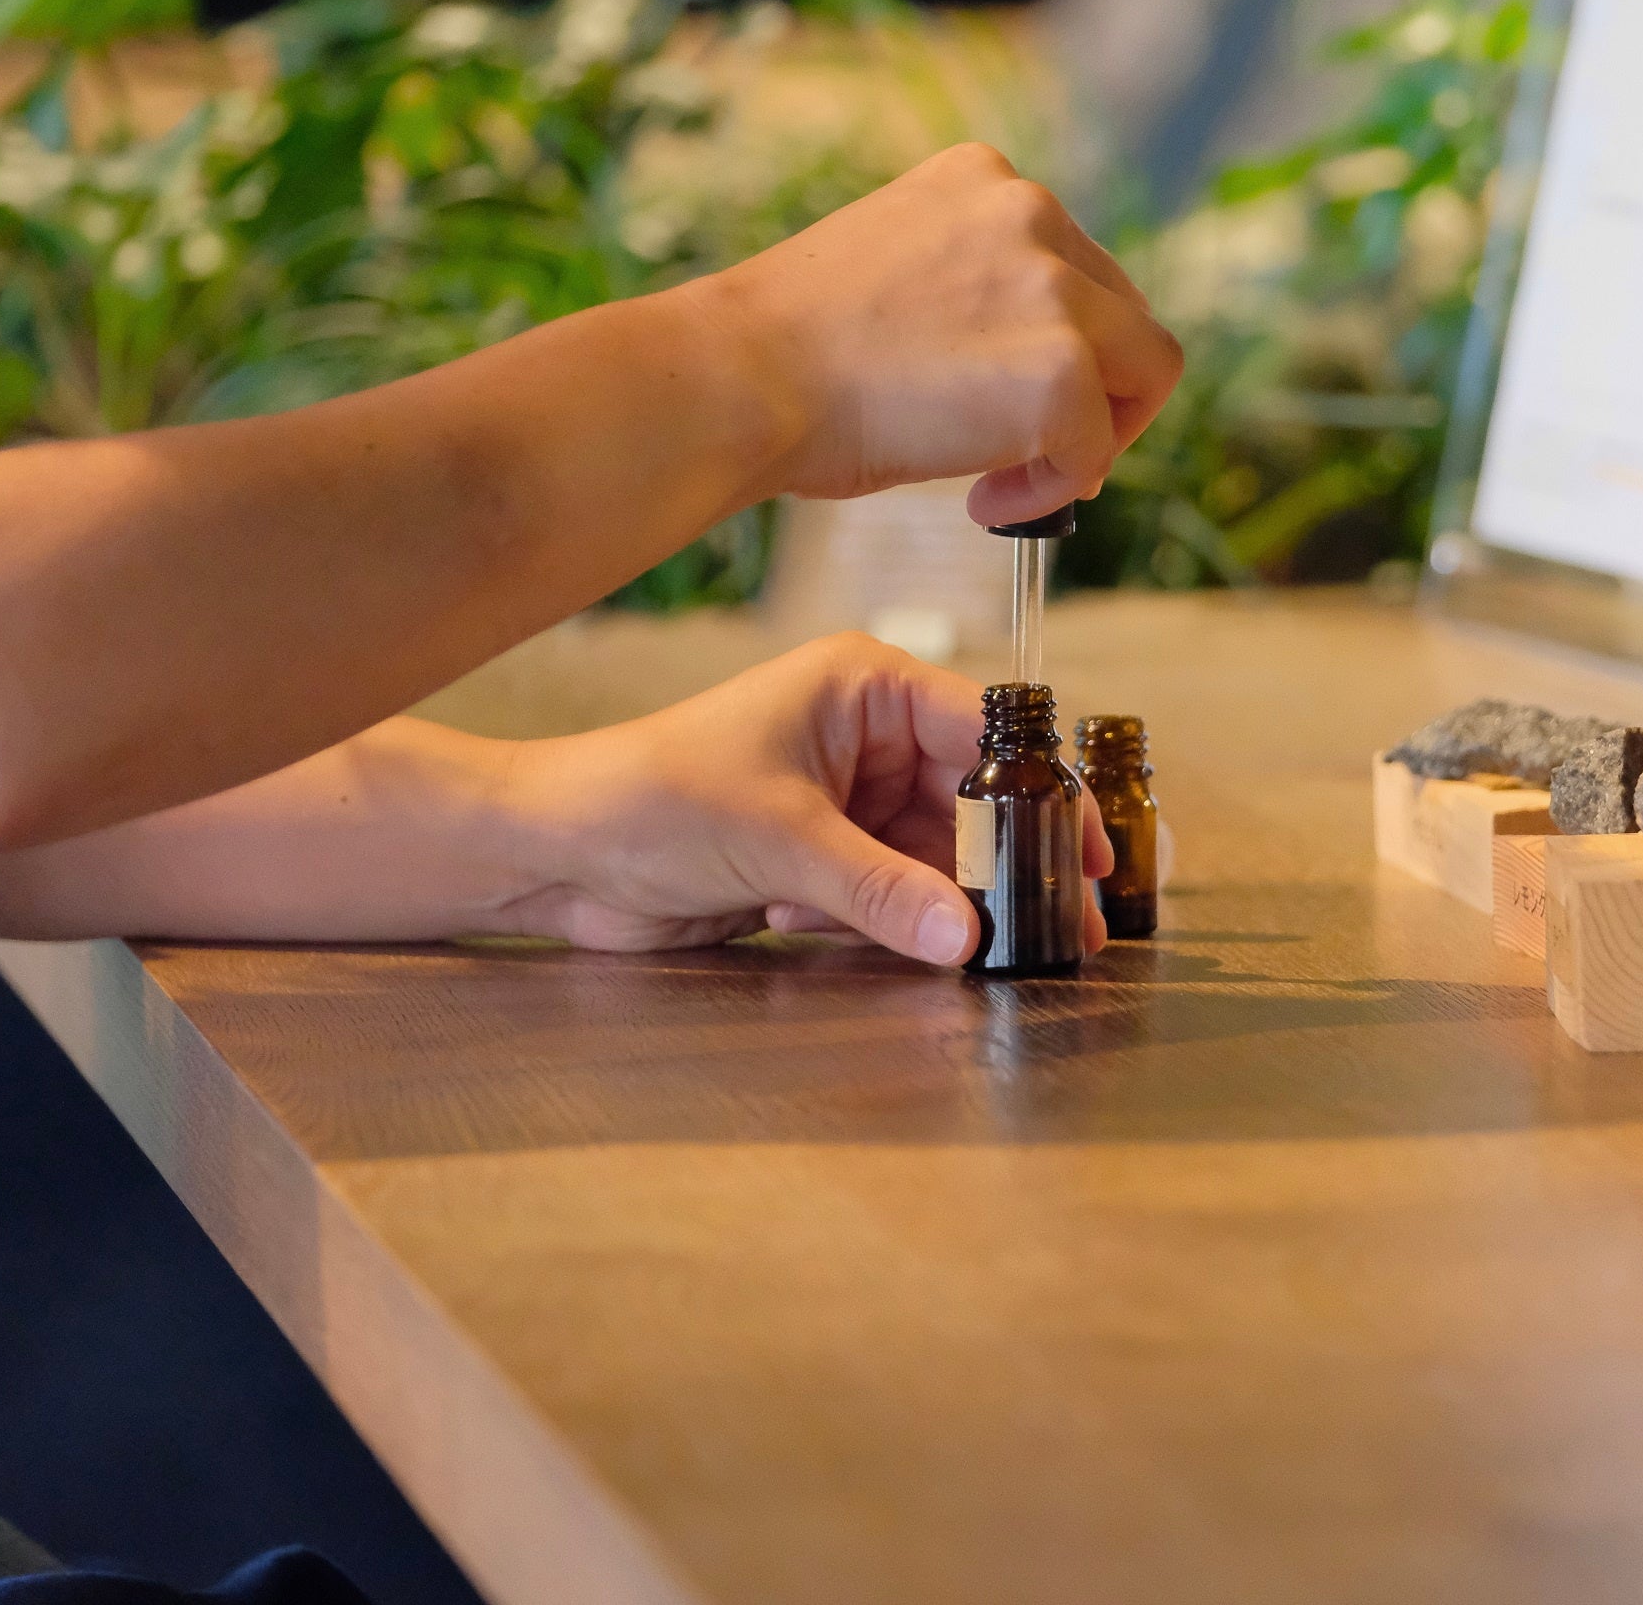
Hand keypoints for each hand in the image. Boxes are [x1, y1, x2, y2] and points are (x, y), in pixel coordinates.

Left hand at [495, 633, 1110, 960]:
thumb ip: (879, 891)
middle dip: (1004, 869)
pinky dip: (880, 925)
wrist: (554, 853)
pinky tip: (808, 927)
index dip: (1047, 792)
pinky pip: (895, 896)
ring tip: (972, 955)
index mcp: (866, 687)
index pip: (988, 731)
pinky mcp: (828, 858)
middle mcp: (870, 736)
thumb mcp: (777, 841)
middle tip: (1061, 932)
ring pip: (938, 860)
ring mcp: (851, 799)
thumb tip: (968, 936)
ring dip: (939, 908)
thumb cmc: (648, 799)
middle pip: (976, 804)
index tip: (1087, 854)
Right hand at [704, 143, 1183, 525]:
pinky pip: (1097, 448)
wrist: (739, 378)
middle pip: (1128, 313)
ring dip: (1092, 437)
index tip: (1012, 396)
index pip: (1076, 263)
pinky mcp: (1063, 369)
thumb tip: (1027, 368)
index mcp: (983, 179)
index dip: (1062, 343)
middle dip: (1098, 391)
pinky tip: (983, 501)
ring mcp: (1055, 288)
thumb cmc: (785, 352)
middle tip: (1035, 453)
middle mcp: (1031, 211)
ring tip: (1008, 480)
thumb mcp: (893, 275)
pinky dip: (1054, 488)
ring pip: (1147, 371)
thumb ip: (970, 292)